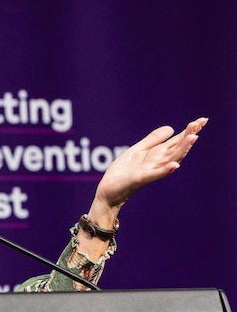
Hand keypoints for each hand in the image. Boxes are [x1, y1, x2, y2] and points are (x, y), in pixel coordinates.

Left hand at [93, 117, 207, 210]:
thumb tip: (171, 128)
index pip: (176, 141)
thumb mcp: (137, 150)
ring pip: (171, 159)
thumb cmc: (123, 172)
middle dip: (188, 136)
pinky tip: (175, 165)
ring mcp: (151, 171)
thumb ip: (153, 140)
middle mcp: (158, 162)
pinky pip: (155, 174)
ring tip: (193, 137)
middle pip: (177, 148)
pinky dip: (165, 170)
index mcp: (157, 154)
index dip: (189, 131)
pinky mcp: (141, 179)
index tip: (202, 120)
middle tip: (200, 124)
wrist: (108, 190)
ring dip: (182, 149)